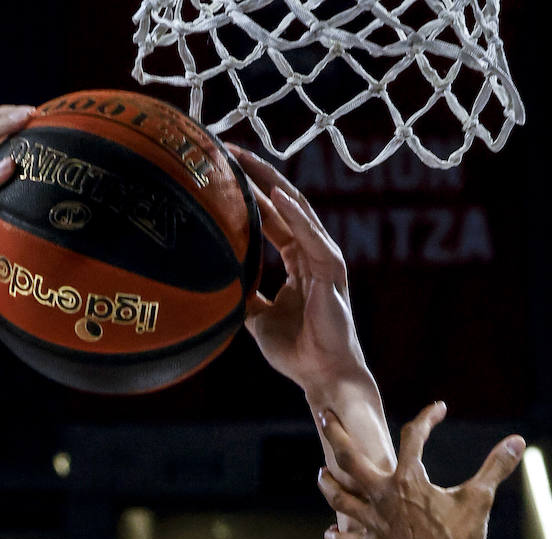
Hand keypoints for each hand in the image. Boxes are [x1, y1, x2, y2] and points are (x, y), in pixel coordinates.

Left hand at [227, 147, 367, 393]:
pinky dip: (293, 215)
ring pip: (297, 210)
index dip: (250, 194)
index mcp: (299, 262)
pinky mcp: (332, 270)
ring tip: (245, 159)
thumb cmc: (296, 351)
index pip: (273, 217)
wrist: (321, 375)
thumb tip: (219, 285)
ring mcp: (324, 258)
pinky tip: (273, 195)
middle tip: (228, 150)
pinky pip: (310, 236)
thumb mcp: (257, 320)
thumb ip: (244, 297)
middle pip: (284, 203)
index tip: (223, 173)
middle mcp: (313, 253)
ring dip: (271, 183)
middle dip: (257, 175)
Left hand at [317, 403, 524, 538]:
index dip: (428, 418)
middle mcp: (381, 497)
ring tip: (322, 473)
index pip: (414, 437)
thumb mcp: (479, 501)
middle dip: (335, 433)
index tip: (439, 408)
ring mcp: (369, 523)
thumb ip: (495, 468)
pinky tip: (331, 532)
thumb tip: (518, 441)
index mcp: (408, 480)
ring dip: (328, 484)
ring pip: (339, 498)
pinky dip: (336, 536)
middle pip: (349, 458)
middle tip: (322, 415)